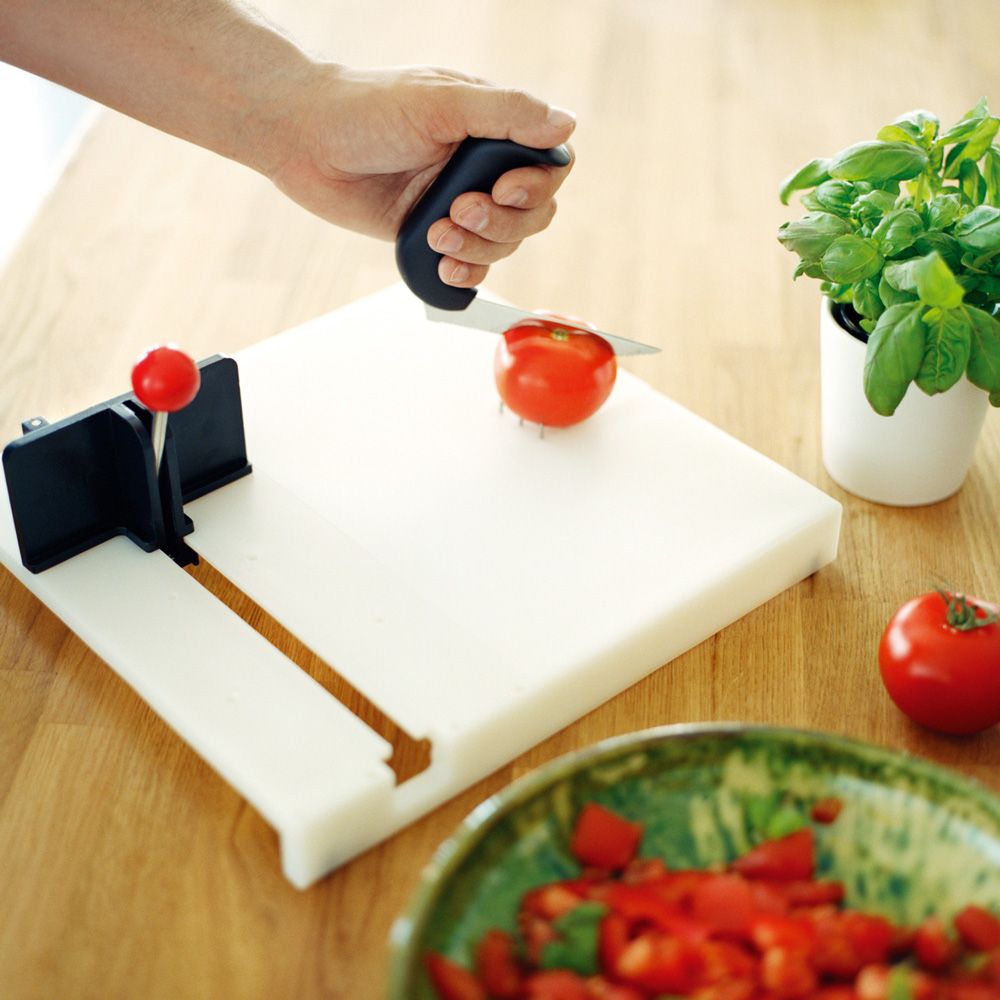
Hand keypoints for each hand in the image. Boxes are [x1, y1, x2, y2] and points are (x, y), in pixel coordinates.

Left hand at [268, 64, 575, 287]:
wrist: (305, 142)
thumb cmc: (366, 108)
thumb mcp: (441, 101)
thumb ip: (506, 113)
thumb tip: (566, 125)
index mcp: (492, 129)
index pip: (548, 165)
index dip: (537, 185)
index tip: (505, 187)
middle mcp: (480, 168)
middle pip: (532, 214)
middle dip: (502, 222)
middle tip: (460, 208)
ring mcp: (458, 205)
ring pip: (502, 246)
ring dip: (477, 248)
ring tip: (437, 230)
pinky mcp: (432, 235)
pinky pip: (469, 269)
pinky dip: (464, 274)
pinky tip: (442, 265)